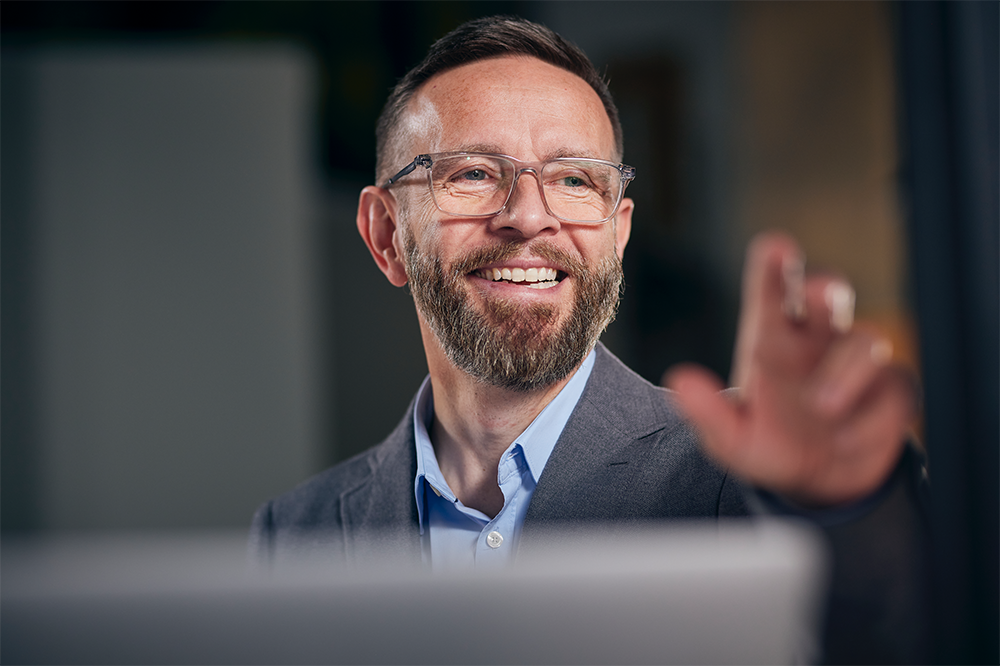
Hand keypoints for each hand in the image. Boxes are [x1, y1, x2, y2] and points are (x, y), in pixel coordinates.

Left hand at [665, 232, 917, 506]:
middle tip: (819, 290)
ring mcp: (859, 365)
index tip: (776, 246)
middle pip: (827, 295)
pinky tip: (847, 441)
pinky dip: (871, 419)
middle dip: (825, 287)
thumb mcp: (731, 438)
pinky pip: (892, 395)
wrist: (820, 484)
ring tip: (823, 404)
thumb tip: (680, 382)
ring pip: (866, 341)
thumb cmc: (772, 445)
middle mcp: (817, 342)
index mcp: (773, 341)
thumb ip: (708, 413)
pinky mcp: (892, 395)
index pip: (773, 291)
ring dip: (846, 369)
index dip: (775, 265)